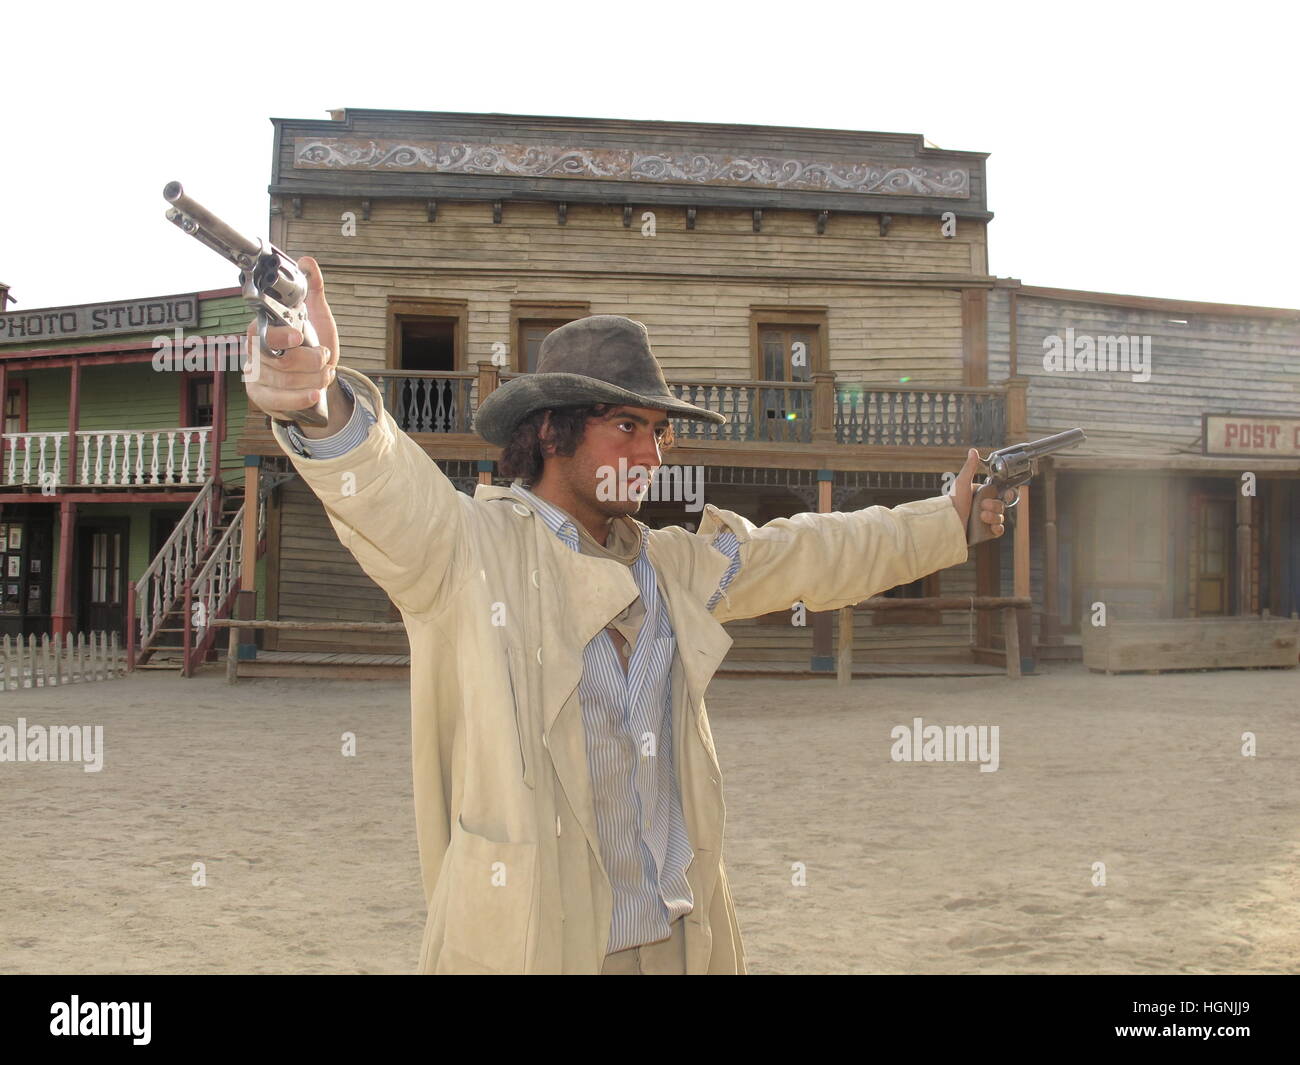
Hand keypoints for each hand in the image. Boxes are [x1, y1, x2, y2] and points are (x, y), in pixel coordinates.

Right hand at [243, 256, 350, 435]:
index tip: (299, 335)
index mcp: (262, 328)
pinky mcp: (261, 396)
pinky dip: (300, 397)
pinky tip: (315, 393)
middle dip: (310, 360)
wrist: (315, 376)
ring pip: (285, 380)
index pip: (263, 332)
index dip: (281, 336)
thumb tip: (306, 262)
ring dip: (314, 378)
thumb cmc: (311, 345)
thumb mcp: (317, 317)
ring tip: (326, 373)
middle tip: (325, 357)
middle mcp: (254, 352)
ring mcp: (255, 375)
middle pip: (279, 360)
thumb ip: (313, 290)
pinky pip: (279, 400)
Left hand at [950, 447, 1007, 536]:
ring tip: (982, 517)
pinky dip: (997, 529)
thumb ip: (969, 468)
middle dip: (995, 506)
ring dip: (994, 517)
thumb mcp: (962, 483)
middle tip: (983, 506)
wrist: (946, 522)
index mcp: (980, 495)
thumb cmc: (951, 502)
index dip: (1005, 494)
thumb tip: (973, 451)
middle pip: (1001, 506)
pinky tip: (991, 527)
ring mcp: (983, 520)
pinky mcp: (983, 532)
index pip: (999, 494)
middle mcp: (983, 507)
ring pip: (1000, 518)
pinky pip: (998, 530)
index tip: (1006, 494)